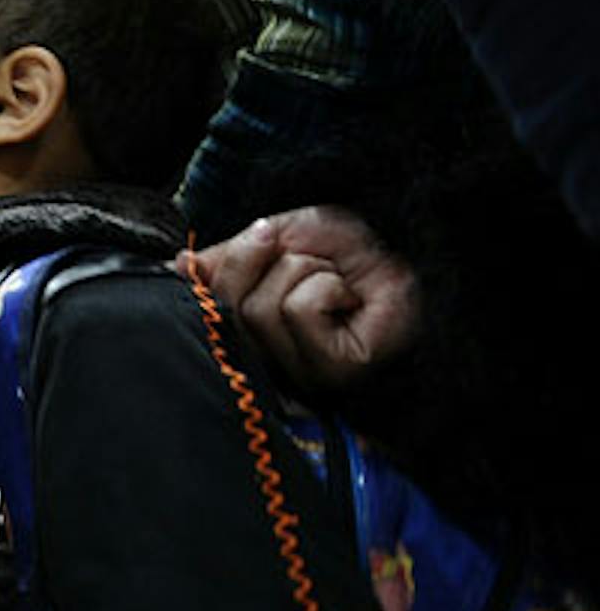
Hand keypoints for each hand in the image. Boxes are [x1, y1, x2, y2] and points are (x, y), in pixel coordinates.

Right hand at [180, 205, 420, 398]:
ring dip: (310, 272)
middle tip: (313, 258)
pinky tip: (352, 301)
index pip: (203, 301)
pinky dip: (328, 287)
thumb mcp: (293, 239)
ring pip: (264, 305)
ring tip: (340, 284)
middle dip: (273, 257)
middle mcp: (268, 357)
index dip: (213, 269)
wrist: (428, 282)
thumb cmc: (362, 265)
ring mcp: (299, 371)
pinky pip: (299, 308)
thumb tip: (183, 264)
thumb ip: (238, 251)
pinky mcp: (330, 371)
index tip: (229, 250)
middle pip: (229, 299)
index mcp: (251, 325)